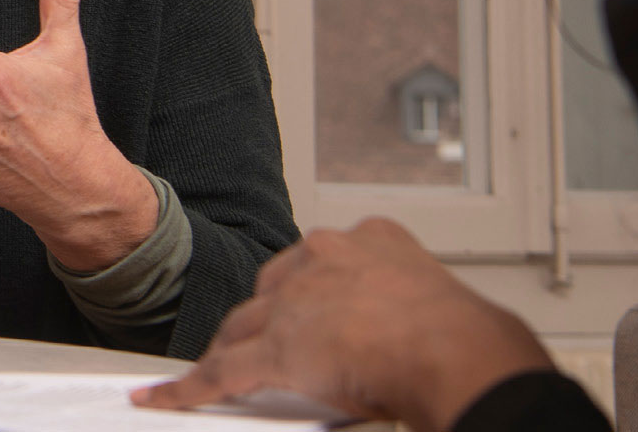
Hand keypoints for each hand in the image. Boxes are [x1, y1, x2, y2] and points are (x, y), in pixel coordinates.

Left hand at [133, 218, 553, 431]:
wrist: (463, 357)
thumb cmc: (471, 341)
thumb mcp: (437, 304)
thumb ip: (407, 311)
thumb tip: (413, 340)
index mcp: (371, 240)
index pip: (317, 264)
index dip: (304, 295)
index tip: (306, 312)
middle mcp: (324, 259)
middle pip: (270, 293)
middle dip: (265, 323)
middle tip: (267, 351)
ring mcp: (295, 302)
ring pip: (242, 329)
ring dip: (230, 354)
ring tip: (219, 374)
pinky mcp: (275, 349)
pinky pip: (220, 374)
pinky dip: (189, 390)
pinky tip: (166, 398)